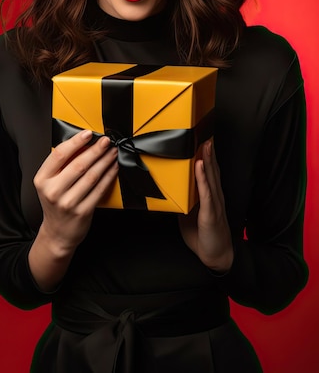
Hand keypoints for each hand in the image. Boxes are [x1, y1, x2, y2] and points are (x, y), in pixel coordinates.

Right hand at [33, 130, 118, 254]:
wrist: (58, 233)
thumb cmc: (55, 203)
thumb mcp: (49, 183)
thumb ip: (61, 165)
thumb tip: (83, 143)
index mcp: (42, 180)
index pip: (59, 155)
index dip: (75, 142)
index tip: (88, 133)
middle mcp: (53, 191)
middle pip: (79, 164)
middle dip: (96, 150)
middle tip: (106, 141)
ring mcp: (68, 203)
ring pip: (92, 176)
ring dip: (105, 161)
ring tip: (112, 152)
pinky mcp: (83, 211)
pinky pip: (99, 189)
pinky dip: (109, 176)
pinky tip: (113, 168)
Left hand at [179, 140, 233, 272]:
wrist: (215, 256)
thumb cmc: (203, 235)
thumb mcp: (189, 214)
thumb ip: (184, 199)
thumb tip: (173, 188)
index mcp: (209, 195)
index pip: (208, 170)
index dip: (206, 154)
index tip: (202, 137)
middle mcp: (214, 195)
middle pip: (211, 168)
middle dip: (208, 150)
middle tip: (204, 131)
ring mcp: (214, 203)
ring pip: (210, 176)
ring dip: (207, 158)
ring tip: (205, 142)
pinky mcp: (210, 212)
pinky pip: (206, 192)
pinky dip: (203, 177)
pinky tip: (200, 165)